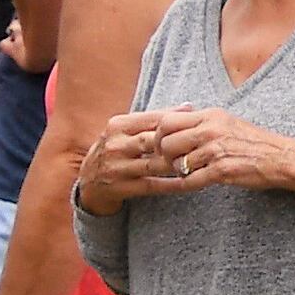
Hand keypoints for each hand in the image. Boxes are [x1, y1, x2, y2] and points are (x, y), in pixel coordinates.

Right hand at [70, 112, 200, 215]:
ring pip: (155, 164)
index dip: (179, 123)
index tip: (201, 125)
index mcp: (118, 125)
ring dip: (180, 164)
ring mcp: (116, 168)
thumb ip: (156, 118)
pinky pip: (153, 185)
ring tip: (203, 163)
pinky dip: (174, 184)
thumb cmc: (118, 149)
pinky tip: (191, 181)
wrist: (89, 181)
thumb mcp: (128, 130)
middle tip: (205, 144)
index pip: (154, 119)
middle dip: (180, 143)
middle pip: (154, 141)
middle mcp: (115, 145)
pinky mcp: (121, 187)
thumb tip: (190, 106)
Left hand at [128, 110, 294, 195]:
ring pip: (176, 163)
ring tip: (189, 172)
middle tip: (171, 162)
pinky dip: (185, 185)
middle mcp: (211, 130)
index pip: (166, 121)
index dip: (158, 136)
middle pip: (165, 142)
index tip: (162, 145)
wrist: (283, 158)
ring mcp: (216, 150)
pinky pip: (190, 181)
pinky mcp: (221, 170)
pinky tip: (190, 184)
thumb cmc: (256, 142)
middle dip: (164, 156)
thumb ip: (202, 122)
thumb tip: (173, 125)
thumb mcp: (228, 122)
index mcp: (211, 116)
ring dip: (178, 171)